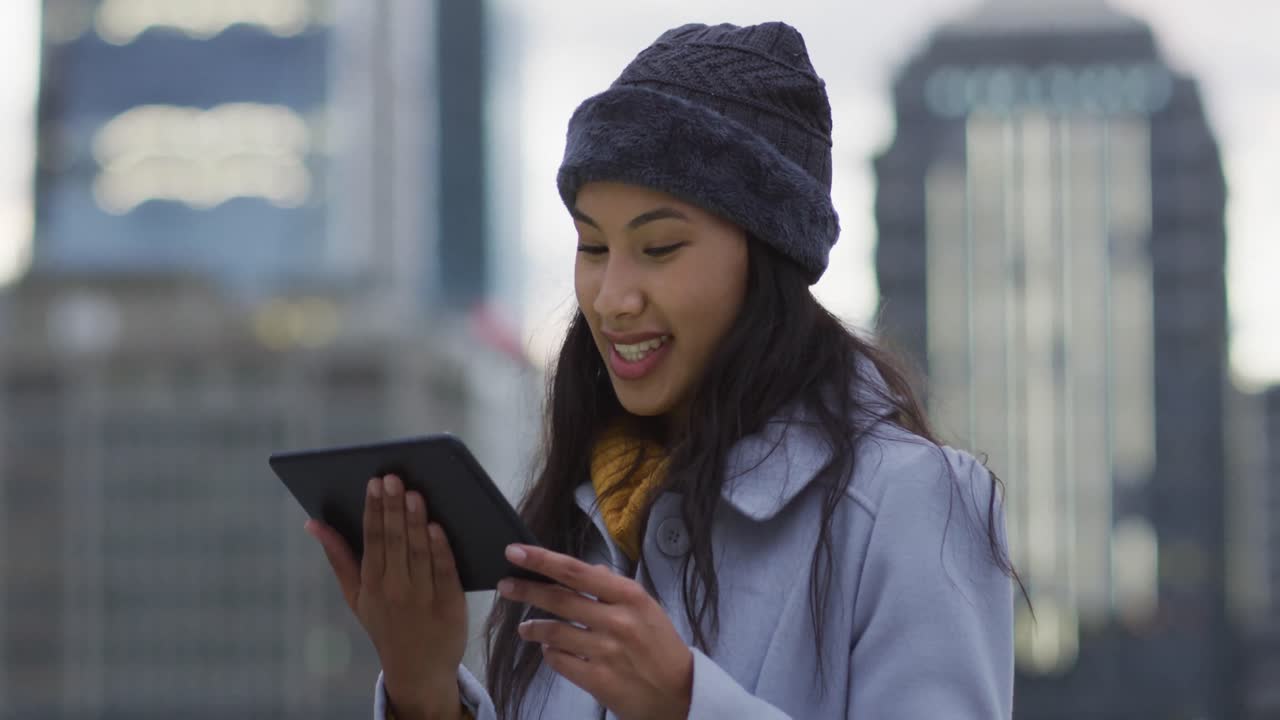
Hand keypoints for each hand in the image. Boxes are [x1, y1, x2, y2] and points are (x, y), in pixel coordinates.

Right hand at [305, 475, 467, 718]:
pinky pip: (444, 571)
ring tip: (414, 494)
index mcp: (371, 583)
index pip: (371, 539)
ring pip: (418, 553)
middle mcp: (394, 589)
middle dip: (393, 508)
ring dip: (415, 522)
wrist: (418, 670)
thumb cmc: (386, 623)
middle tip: (393, 478)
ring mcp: (422, 597)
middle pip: (393, 541)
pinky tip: (437, 526)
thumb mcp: (355, 595)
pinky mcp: (449, 604)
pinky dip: (440, 549)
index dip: (373, 509)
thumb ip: (337, 557)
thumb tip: (313, 522)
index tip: (375, 482)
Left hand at [497, 544, 692, 719]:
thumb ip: (614, 588)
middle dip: (525, 589)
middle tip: (505, 585)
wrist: (680, 694)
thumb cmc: (662, 647)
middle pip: (558, 599)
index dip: (542, 560)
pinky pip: (559, 660)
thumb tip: (590, 569)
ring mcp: (606, 651)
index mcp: (629, 596)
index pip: (576, 571)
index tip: (515, 551)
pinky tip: (549, 649)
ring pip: (552, 632)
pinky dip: (549, 652)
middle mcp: (617, 620)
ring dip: (532, 627)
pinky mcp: (597, 679)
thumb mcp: (646, 609)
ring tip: (525, 627)